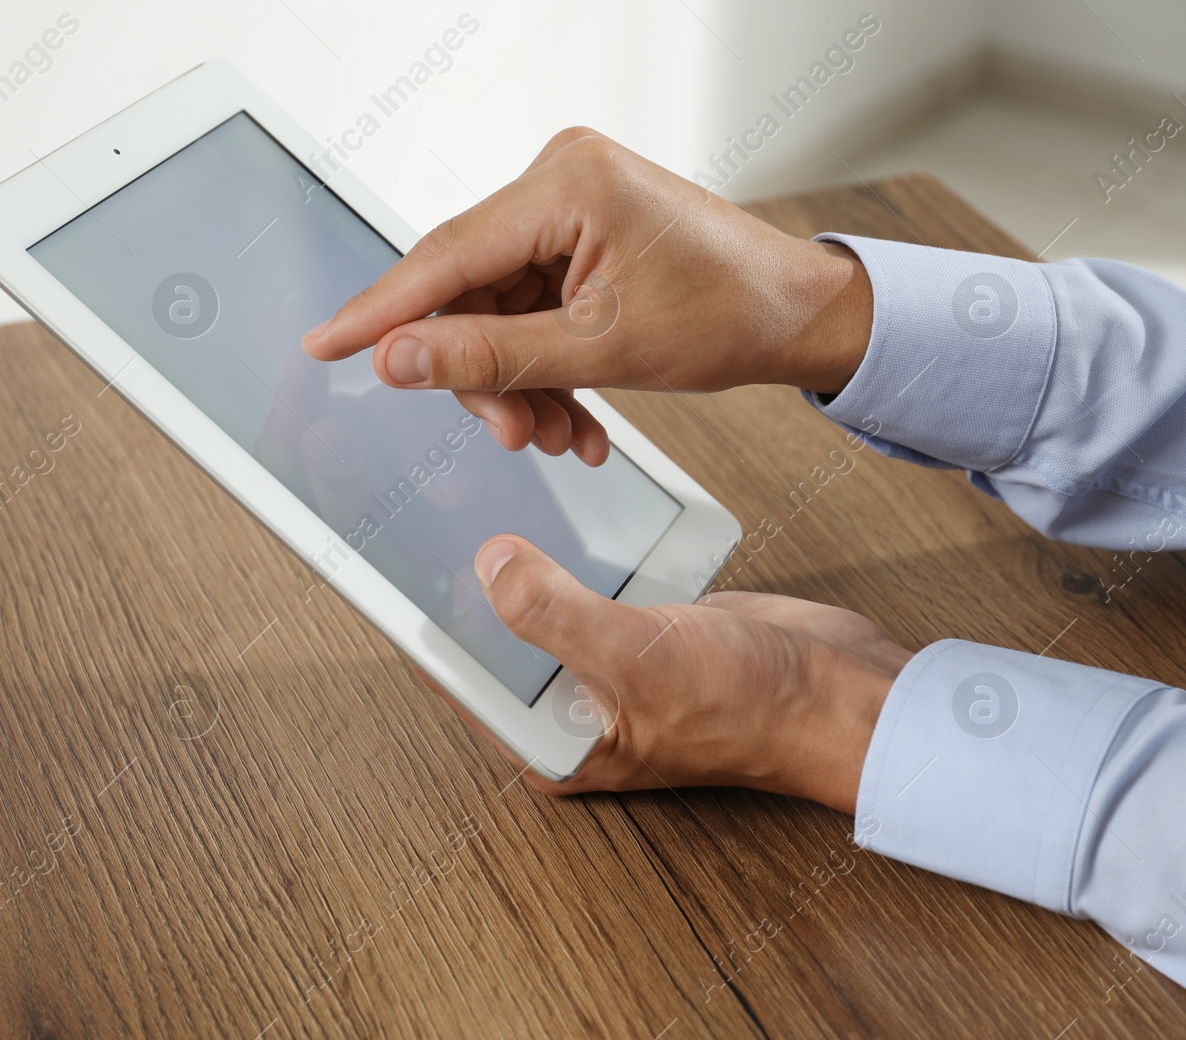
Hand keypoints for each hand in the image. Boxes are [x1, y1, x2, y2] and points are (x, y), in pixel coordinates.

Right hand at [303, 127, 872, 464]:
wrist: (801, 316)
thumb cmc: (731, 313)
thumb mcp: (599, 349)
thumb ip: (486, 357)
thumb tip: (397, 360)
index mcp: (567, 184)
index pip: (445, 255)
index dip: (381, 310)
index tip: (324, 343)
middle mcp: (561, 180)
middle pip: (468, 290)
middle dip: (483, 372)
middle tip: (511, 431)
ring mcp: (570, 209)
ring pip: (496, 311)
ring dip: (517, 382)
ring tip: (555, 432)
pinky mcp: (580, 239)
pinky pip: (530, 310)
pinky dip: (543, 367)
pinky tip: (570, 416)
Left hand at [420, 536, 910, 811]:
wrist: (839, 692)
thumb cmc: (749, 707)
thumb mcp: (633, 658)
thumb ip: (552, 616)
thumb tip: (489, 567)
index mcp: (550, 740)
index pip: (462, 677)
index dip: (428, 621)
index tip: (396, 560)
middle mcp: (566, 706)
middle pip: (493, 636)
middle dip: (467, 580)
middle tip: (437, 507)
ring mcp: (602, 663)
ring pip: (536, 601)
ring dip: (517, 557)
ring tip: (477, 495)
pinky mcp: (634, 625)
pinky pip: (583, 580)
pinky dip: (570, 548)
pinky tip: (547, 504)